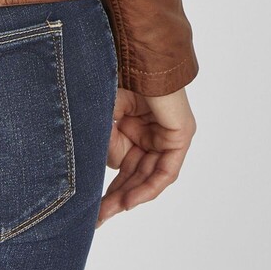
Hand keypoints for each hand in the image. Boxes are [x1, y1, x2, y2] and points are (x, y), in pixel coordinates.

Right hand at [96, 85, 195, 227]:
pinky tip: (130, 200)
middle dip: (117, 197)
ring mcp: (166, 135)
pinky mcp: (180, 135)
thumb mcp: (102, 118)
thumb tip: (107, 173)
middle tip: (99, 218)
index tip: (91, 208)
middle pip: (135, 174)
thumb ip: (106, 147)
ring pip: (148, 176)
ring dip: (129, 195)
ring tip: (109, 212)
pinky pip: (166, 171)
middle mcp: (150, 132)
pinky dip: (148, 187)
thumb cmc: (111, 75)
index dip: (108, 187)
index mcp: (132, 126)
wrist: (128, 51)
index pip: (122, 165)